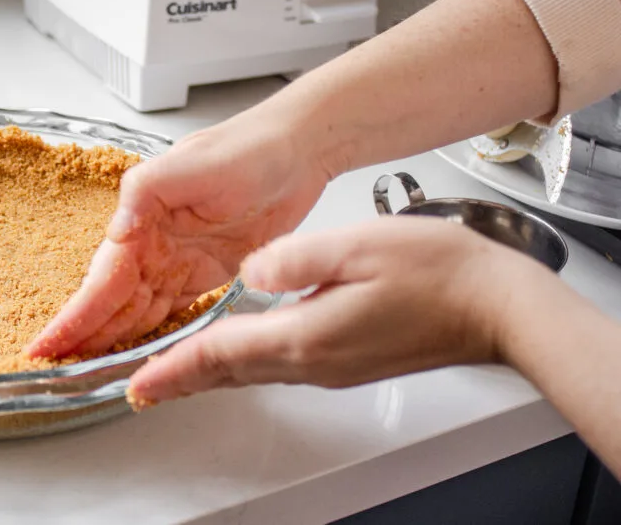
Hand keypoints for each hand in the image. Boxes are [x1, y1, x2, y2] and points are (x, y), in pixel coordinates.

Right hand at [26, 111, 331, 357]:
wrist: (295, 151)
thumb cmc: (246, 148)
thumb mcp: (190, 163)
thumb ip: (144, 192)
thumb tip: (115, 233)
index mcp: (141, 221)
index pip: (101, 281)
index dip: (75, 316)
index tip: (46, 345)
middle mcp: (153, 245)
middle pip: (112, 303)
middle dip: (84, 337)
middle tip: (57, 372)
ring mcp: (178, 261)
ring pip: (136, 312)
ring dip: (112, 341)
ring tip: (86, 373)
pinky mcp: (206, 273)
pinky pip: (171, 311)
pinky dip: (151, 334)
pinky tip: (136, 354)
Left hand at [126, 216, 558, 404]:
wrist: (495, 308)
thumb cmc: (438, 274)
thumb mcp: (355, 246)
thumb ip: (292, 260)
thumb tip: (251, 270)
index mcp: (307, 335)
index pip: (220, 354)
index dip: (174, 367)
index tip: (138, 382)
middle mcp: (314, 360)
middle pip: (230, 372)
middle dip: (181, 379)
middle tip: (141, 386)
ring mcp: (332, 366)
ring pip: (252, 372)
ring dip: (209, 372)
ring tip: (176, 370)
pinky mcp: (348, 360)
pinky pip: (278, 365)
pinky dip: (244, 363)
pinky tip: (239, 352)